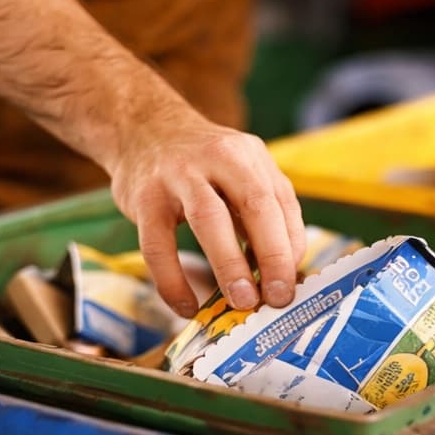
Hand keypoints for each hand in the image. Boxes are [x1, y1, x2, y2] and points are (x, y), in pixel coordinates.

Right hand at [108, 107, 305, 315]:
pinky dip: (173, 280)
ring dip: (230, 265)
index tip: (292, 287)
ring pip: (209, 219)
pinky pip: (158, 245)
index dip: (291, 249)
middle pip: (255, 205)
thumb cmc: (203, 165)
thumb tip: (283, 274)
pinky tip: (186, 306)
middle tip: (278, 299)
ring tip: (241, 302)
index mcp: (250, 157)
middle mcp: (219, 158)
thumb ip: (264, 216)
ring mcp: (179, 174)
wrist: (142, 128)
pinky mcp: (145, 196)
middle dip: (272, 256)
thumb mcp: (240, 174)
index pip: (282, 204)